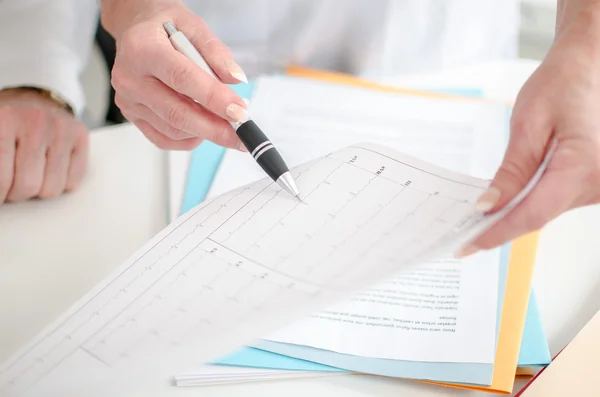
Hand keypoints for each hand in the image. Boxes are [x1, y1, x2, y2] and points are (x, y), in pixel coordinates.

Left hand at [0, 88, 88, 202]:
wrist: (35, 99)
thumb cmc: (8, 123)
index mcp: (4, 120)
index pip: (2, 178)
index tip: (0, 196)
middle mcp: (36, 122)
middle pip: (28, 185)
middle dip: (16, 194)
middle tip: (11, 187)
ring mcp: (62, 129)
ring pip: (52, 188)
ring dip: (39, 191)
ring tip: (30, 177)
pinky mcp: (80, 137)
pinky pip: (72, 181)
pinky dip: (60, 183)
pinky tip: (49, 170)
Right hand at [104, 0, 247, 150]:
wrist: (137, 32)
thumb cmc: (164, 26)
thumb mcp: (192, 25)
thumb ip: (215, 51)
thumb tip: (235, 78)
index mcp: (142, 48)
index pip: (182, 78)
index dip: (214, 98)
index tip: (239, 111)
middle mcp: (130, 77)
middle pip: (177, 112)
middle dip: (215, 127)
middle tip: (240, 132)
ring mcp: (129, 100)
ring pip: (173, 129)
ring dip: (206, 132)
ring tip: (227, 124)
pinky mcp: (132, 116)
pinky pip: (164, 139)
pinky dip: (189, 139)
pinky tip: (204, 129)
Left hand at [459, 17, 599, 255]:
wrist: (588, 69)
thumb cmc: (562, 86)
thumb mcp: (528, 124)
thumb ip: (512, 171)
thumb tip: (489, 206)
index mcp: (583, 168)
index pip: (532, 214)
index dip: (497, 232)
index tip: (468, 244)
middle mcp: (597, 184)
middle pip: (538, 217)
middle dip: (499, 227)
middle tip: (461, 238)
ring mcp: (597, 187)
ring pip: (544, 212)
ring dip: (511, 217)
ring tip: (475, 223)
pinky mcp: (590, 185)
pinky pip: (552, 201)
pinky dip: (526, 204)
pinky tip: (502, 205)